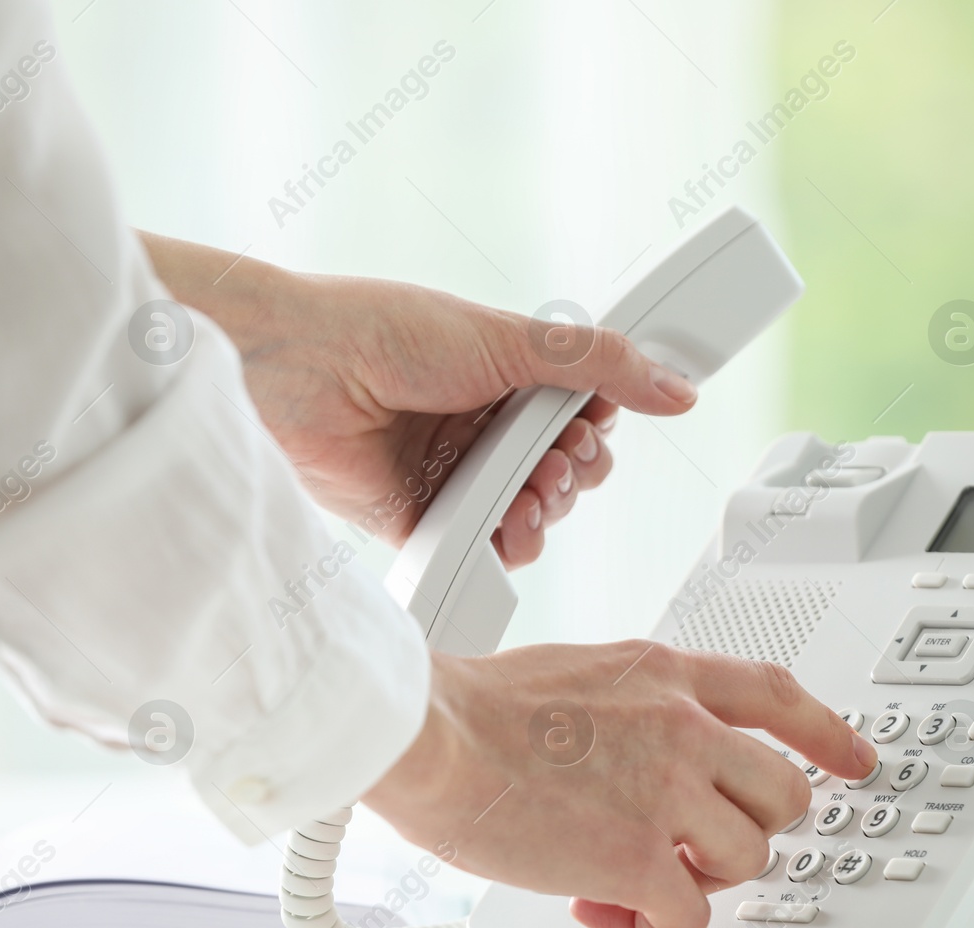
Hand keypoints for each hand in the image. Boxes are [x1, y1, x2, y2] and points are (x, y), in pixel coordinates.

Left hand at [140, 233, 694, 565]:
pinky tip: (511, 528)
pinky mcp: (424, 519)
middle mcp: (483, 425)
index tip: (598, 423)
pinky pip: (487, 548)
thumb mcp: (513, 338)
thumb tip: (678, 387)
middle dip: (577, 471)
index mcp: (505, 374)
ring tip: (533, 490)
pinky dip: (509, 545)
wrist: (295, 372)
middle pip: (566, 469)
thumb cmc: (384, 332)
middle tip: (561, 458)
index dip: (600, 425)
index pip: (582, 412)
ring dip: (548, 507)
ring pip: (534, 512)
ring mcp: (456, 474)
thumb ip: (603, 364)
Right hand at [364, 644, 878, 927]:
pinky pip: (690, 913)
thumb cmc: (480, 708)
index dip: (828, 731)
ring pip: (747, 857)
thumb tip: (656, 745)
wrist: (431, 734)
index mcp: (668, 675)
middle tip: (698, 842)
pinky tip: (605, 904)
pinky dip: (653, 924)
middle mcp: (683, 728)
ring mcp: (667, 792)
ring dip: (700, 876)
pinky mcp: (637, 856)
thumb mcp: (586, 671)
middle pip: (783, 793)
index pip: (777, 696)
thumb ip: (640, 702)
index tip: (856, 757)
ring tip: (634, 871)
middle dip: (750, 827)